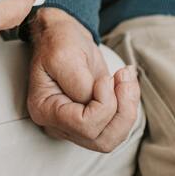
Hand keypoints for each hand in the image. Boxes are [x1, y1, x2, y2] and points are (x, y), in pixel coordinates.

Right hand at [26, 7, 139, 152]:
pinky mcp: (92, 119)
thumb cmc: (59, 41)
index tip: (105, 78)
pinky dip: (129, 106)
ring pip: (111, 138)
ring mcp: (76, 125)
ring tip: (126, 79)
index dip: (103, 104)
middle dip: (122, 111)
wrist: (64, 35)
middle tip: (123, 79)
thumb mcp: (65, 56)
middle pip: (100, 140)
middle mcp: (59, 124)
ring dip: (128, 109)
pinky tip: (125, 83)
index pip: (83, 125)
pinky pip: (117, 126)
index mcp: (45, 110)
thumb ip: (80, 84)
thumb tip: (98, 101)